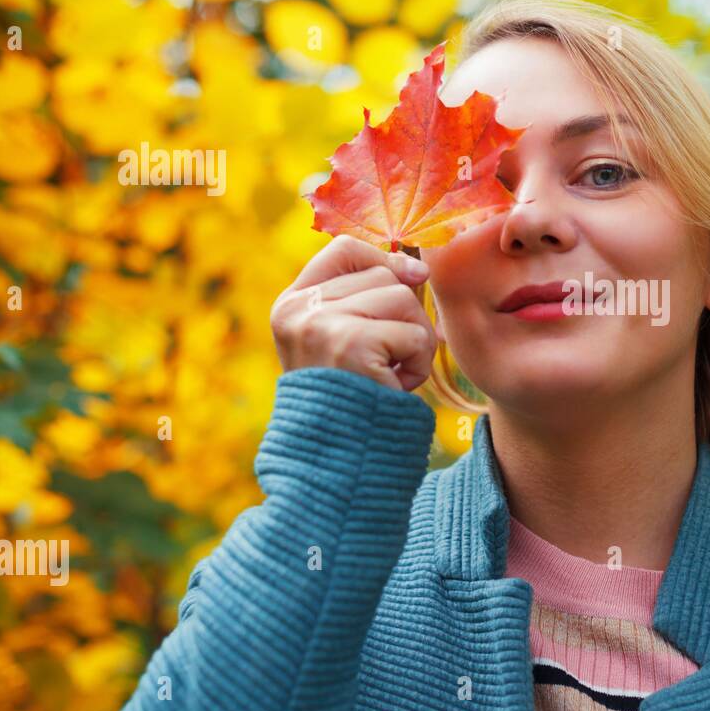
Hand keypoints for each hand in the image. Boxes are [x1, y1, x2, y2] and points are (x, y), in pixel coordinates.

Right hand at [271, 235, 437, 391]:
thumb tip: (418, 268)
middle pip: (382, 275)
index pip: (344, 249)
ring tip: (392, 374)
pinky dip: (418, 364)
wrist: (334, 461)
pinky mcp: (350, 345)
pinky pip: (413, 334)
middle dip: (404, 315)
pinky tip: (396, 387)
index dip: (384, 260)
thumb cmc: (350, 401)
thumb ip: (366, 300)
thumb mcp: (344, 341)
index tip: (412, 280)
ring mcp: (320, 325)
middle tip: (390, 358)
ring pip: (402, 299)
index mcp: (291, 304)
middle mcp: (297, 310)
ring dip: (415, 341)